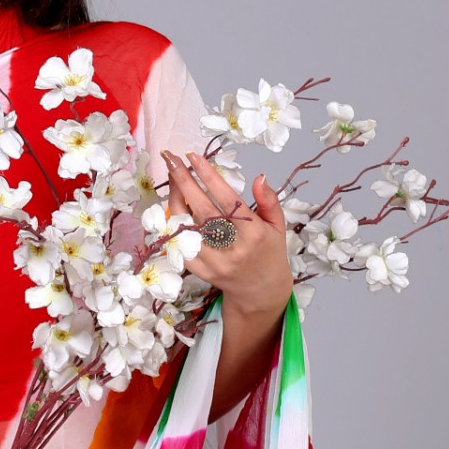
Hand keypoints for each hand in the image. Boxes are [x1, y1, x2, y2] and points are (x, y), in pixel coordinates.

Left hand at [162, 150, 291, 320]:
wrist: (261, 291)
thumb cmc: (269, 252)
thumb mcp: (277, 225)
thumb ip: (269, 200)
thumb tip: (260, 176)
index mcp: (255, 233)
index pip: (227, 200)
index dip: (209, 177)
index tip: (194, 157)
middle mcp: (234, 248)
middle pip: (202, 209)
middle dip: (184, 181)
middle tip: (172, 160)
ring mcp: (215, 262)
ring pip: (187, 226)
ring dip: (175, 200)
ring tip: (172, 179)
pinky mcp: (201, 271)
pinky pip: (181, 244)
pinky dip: (175, 223)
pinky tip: (172, 206)